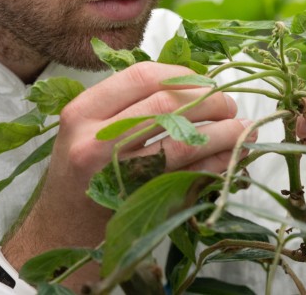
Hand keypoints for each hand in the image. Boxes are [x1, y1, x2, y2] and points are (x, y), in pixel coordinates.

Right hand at [2, 62, 251, 283]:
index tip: (204, 81)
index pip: (141, 76)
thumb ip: (130, 103)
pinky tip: (231, 159)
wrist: (61, 231)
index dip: (182, 74)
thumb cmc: (82, 173)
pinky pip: (189, 177)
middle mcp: (94, 140)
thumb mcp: (89, 128)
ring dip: (224, 132)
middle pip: (166, 104)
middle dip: (210, 100)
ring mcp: (116, 176)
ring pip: (182, 141)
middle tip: (229, 105)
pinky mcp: (139, 205)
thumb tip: (198, 82)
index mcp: (82, 112)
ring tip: (244, 129)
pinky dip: (217, 164)